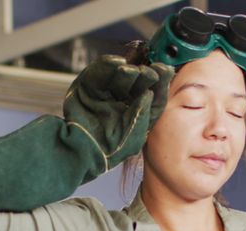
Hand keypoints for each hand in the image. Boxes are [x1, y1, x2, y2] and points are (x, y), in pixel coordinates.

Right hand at [62, 55, 174, 171]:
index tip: (166, 71)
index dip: (161, 83)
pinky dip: (107, 65)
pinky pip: (99, 72)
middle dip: (145, 76)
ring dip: (128, 71)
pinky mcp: (88, 86)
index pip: (153, 96)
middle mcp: (123, 102)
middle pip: (138, 84)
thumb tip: (149, 93)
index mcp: (137, 114)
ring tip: (130, 70)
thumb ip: (142, 116)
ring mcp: (106, 93)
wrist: (79, 152)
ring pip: (120, 77)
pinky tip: (116, 62)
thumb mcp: (133, 138)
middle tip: (150, 71)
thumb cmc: (109, 150)